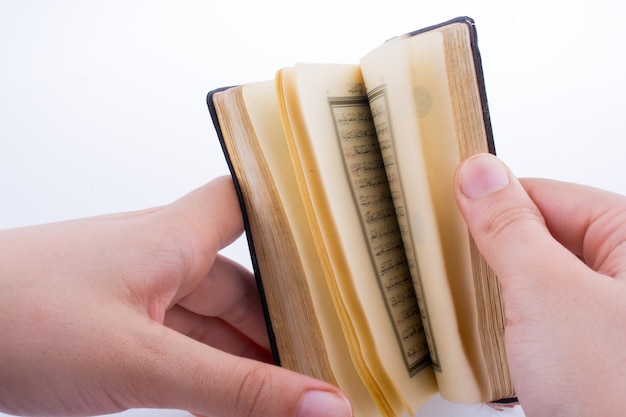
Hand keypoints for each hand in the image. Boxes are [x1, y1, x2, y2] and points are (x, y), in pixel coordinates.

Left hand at [0, 176, 351, 416]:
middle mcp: (157, 257)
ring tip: (283, 397)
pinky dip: (206, 374)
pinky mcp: (112, 329)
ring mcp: (134, 295)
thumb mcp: (143, 362)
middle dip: (279, 325)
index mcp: (171, 238)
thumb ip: (234, 391)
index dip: (287, 218)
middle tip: (320, 365)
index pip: (245, 202)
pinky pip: (177, 346)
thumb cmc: (15, 317)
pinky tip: (225, 404)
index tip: (333, 251)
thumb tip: (319, 404)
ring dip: (243, 358)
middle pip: (239, 283)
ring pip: (209, 321)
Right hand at [454, 154, 625, 416]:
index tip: (446, 211)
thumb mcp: (547, 294)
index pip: (546, 194)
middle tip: (453, 261)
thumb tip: (479, 175)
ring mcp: (610, 310)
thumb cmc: (615, 392)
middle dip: (495, 249)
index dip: (493, 202)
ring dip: (500, 287)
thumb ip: (509, 228)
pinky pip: (543, 310)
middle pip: (543, 232)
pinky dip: (513, 317)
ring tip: (470, 299)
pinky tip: (494, 331)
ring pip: (538, 274)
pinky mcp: (594, 343)